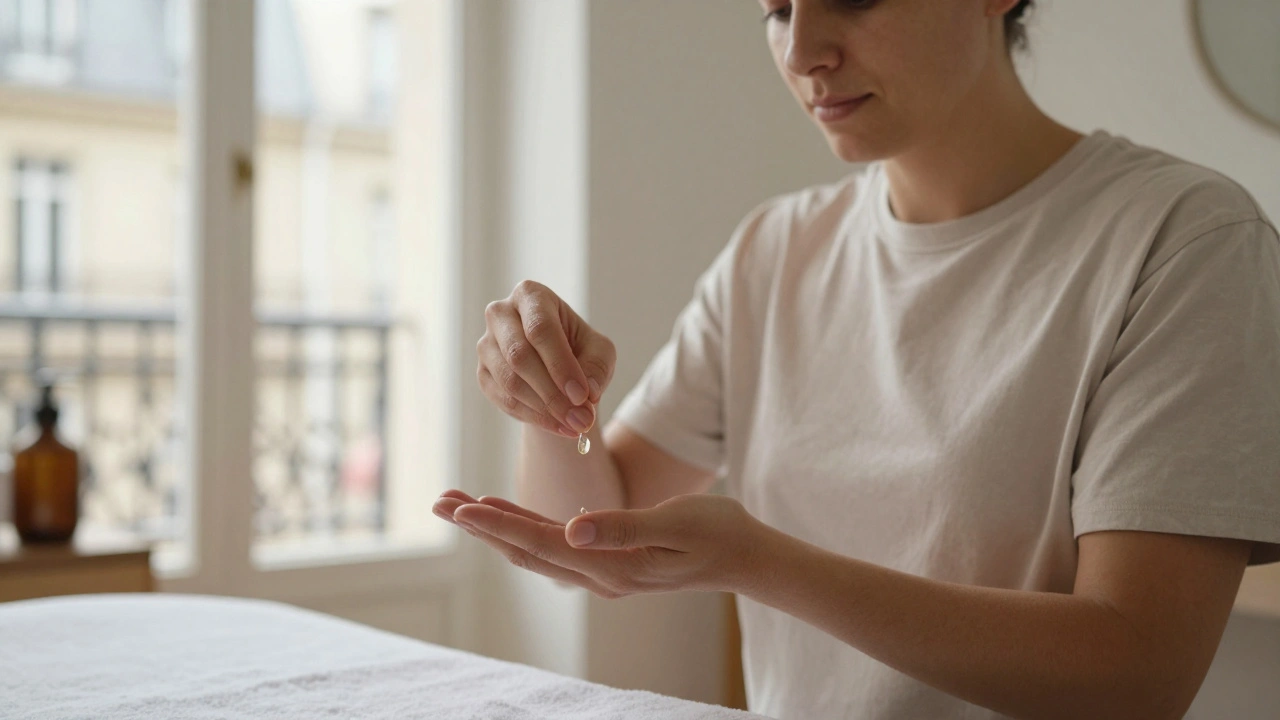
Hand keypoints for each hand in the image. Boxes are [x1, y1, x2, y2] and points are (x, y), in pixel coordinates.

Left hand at [432, 489, 768, 597]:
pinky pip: (553, 545)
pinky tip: (506, 512)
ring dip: (495, 525)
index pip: (541, 543)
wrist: (744, 556)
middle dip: (480, 525)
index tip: (460, 508)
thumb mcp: (674, 523)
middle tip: (438, 501)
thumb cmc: (715, 533)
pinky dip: (523, 526)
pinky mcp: (608, 559)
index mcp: (611, 567)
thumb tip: (571, 529)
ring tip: (458, 503)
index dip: (499, 523)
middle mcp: (598, 575)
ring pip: (534, 548)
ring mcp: (602, 570)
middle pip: (524, 549)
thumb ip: (622, 528)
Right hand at [477, 280, 615, 437]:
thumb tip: (587, 394)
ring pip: (510, 381)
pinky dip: (534, 417)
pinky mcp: (483, 373)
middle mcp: (501, 314)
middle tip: (581, 420)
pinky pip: (504, 399)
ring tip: (575, 425)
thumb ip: (597, 367)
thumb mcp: (600, 351)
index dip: (561, 364)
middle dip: (553, 393)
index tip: (583, 396)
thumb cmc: (580, 349)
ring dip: (545, 409)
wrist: (557, 367)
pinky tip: (559, 426)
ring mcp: (486, 344)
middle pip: (519, 355)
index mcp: (531, 295)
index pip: (540, 328)